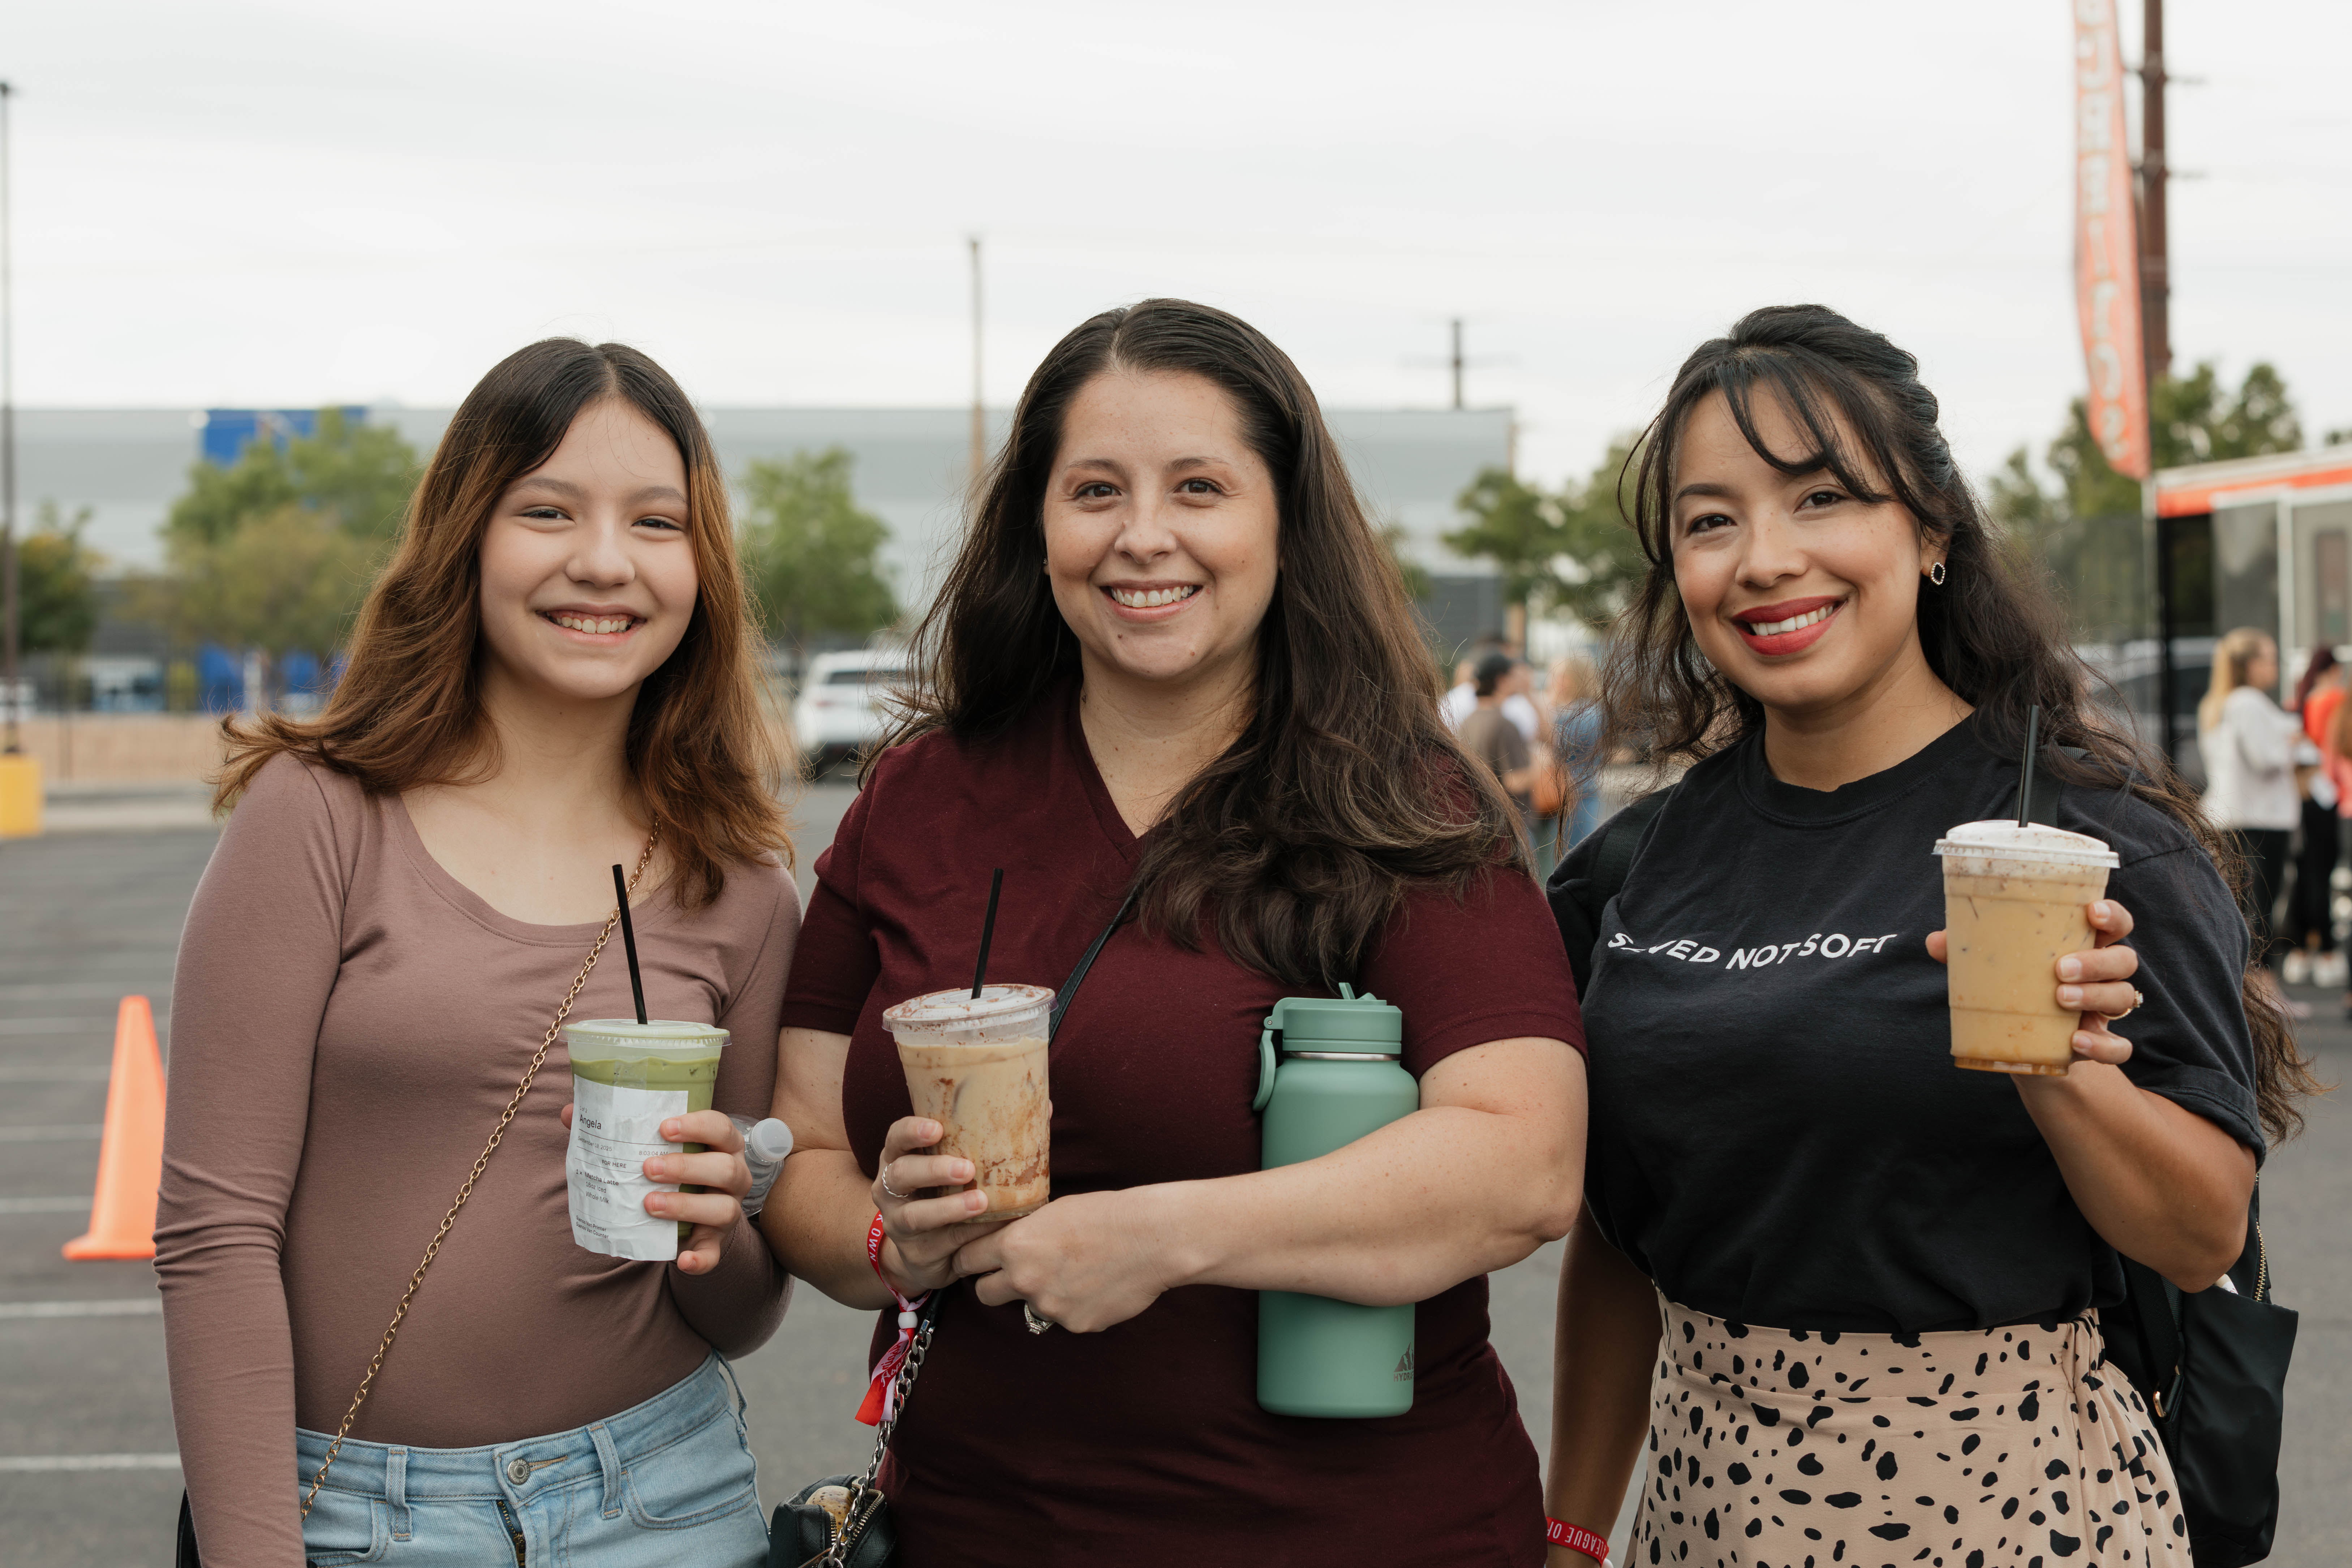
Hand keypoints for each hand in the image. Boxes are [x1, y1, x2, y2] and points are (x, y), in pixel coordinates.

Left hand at [556, 1105, 750, 1275]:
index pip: (721, 1127)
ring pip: (723, 1209)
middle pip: (724, 1168)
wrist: (688, 1214)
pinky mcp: (716, 1242)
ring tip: (649, 1204)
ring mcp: (728, 1210)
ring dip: (686, 1207)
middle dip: (686, 1166)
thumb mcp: (654, 1147)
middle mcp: (734, 1175)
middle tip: (647, 1168)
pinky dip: (701, 1259)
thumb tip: (569, 1113)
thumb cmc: (671, 1169)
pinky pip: (714, 1253)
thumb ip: (618, 1130)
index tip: (664, 1127)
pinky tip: (682, 1260)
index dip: (698, 1125)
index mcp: (722, 1145)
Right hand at [872, 1116, 1009, 1296]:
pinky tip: (991, 1228)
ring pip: (917, 1214)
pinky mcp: (916, 1253)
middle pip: (903, 1174)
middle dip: (933, 1169)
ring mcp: (899, 1223)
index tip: (937, 1128)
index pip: (896, 1138)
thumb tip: (1044, 1107)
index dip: (912, 1131)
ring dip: (949, 1207)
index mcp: (899, 1159)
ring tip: (981, 1202)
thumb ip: (988, 1139)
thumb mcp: (955, 1164)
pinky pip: (942, 1244)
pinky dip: (968, 1234)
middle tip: (967, 1168)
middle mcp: (891, 1189)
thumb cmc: (946, 1193)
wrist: (925, 1251)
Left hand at [956, 1188, 1180, 1333]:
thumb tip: (1008, 1247)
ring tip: (1078, 1271)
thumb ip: (1024, 1234)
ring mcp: (1049, 1307)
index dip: (968, 1260)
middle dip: (995, 1284)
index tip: (972, 1261)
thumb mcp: (1054, 1212)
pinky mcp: (1074, 1325)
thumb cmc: (1106, 1214)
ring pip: (1031, 1305)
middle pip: (985, 1293)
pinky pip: (1064, 1317)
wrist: (1153, 1239)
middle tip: (1016, 1273)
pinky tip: (1098, 1285)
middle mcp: (1024, 1280)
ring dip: (1044, 1293)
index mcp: (1015, 1245)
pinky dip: (1075, 1305)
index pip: (966, 1260)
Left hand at [1925, 897, 2137, 1065]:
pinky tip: (2077, 1042)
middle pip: (2124, 959)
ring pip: (2124, 996)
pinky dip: (2103, 1046)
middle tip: (2059, 969)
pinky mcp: (2101, 1043)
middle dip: (2096, 961)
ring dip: (2095, 996)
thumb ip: (1968, 952)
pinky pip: (2119, 1048)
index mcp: (2082, 945)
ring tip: (2059, 998)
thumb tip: (1935, 942)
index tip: (2093, 912)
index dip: (2113, 914)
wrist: (2023, 1044)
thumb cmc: (2013, 988)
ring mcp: (2104, 1009)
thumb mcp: (1992, 968)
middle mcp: (2102, 974)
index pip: (2115, 923)